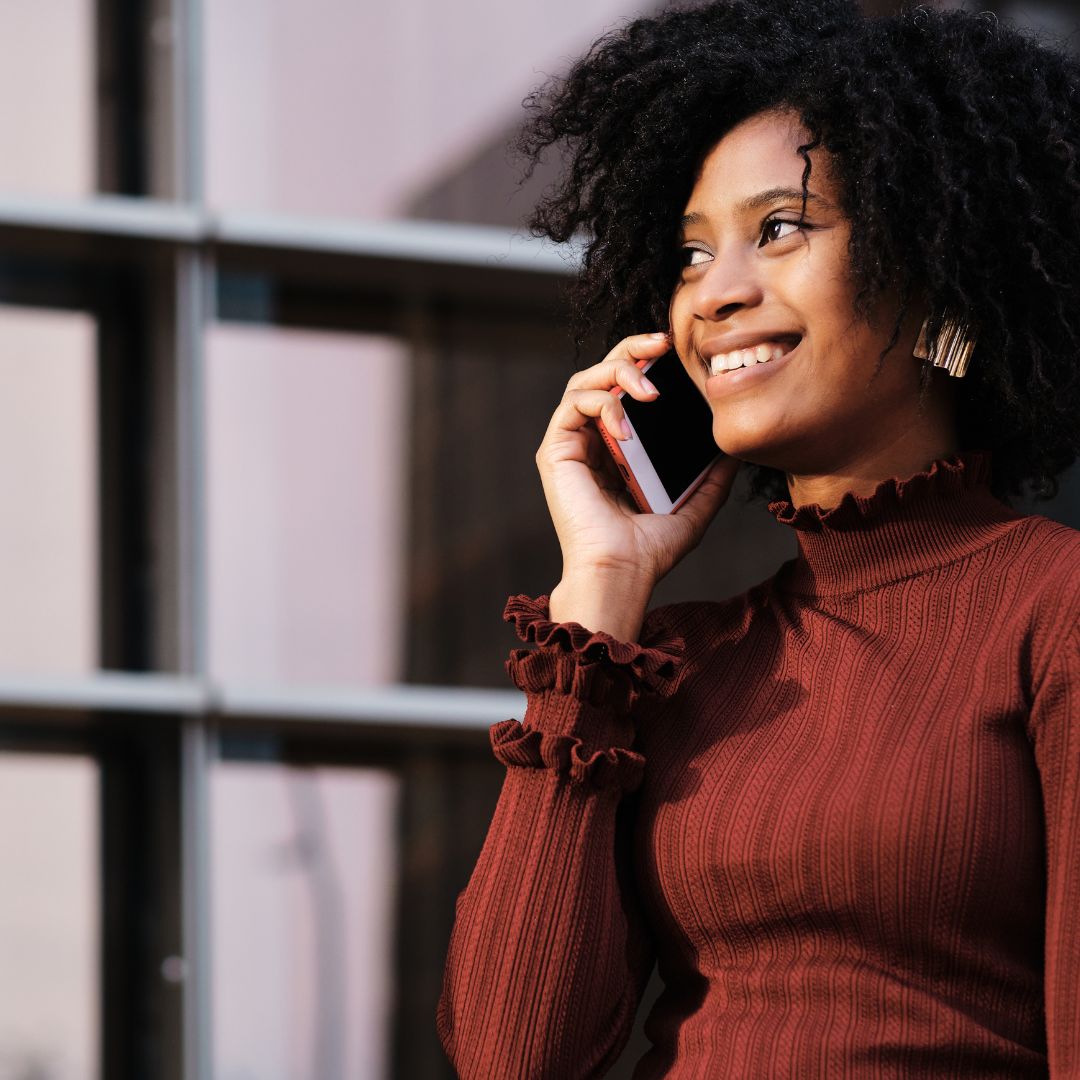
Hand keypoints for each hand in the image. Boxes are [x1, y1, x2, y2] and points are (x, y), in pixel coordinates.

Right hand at [536, 332, 741, 637]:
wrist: (622, 573)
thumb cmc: (651, 550)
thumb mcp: (695, 507)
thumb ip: (712, 479)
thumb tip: (734, 451)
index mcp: (619, 448)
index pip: (627, 388)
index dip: (647, 362)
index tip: (676, 352)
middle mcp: (592, 440)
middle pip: (602, 372)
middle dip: (631, 350)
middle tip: (662, 344)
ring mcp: (572, 444)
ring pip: (583, 380)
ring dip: (617, 372)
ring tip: (649, 390)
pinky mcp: (556, 451)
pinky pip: (573, 405)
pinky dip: (602, 405)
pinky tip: (627, 428)